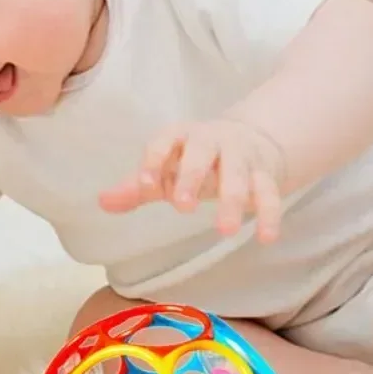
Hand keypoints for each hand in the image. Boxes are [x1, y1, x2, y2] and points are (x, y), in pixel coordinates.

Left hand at [99, 117, 286, 241]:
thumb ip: (138, 187)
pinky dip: (270, 214)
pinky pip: (270, 192)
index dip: (154, 161)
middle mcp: (213, 140)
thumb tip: (102, 202)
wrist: (251, 139)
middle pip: (202, 152)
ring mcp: (241, 156)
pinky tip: (267, 238)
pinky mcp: (265, 173)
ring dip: (233, 201)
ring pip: (238, 174)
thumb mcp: (168, 167)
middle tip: (183, 207)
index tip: (145, 186)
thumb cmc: (197, 159)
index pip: (164, 142)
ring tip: (225, 231)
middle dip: (192, 176)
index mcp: (182, 136)